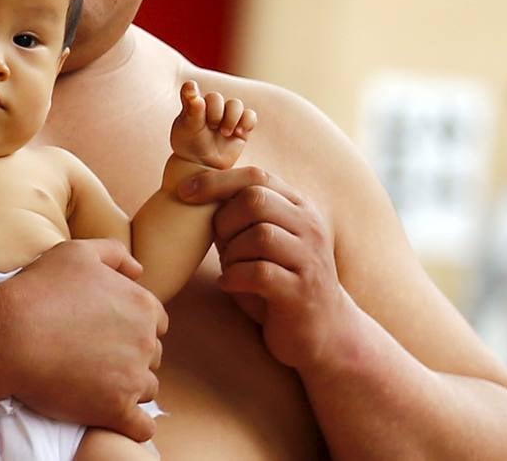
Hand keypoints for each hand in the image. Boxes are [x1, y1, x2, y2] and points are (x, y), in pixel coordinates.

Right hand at [0, 239, 167, 442]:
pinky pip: (141, 428)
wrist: (8, 334)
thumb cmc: (38, 290)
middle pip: (151, 355)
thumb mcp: (76, 252)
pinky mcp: (116, 410)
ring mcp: (133, 378)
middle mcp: (145, 341)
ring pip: (146, 389)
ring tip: (93, 383)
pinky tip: (112, 415)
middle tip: (93, 356)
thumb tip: (139, 271)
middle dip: (129, 357)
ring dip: (127, 388)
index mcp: (142, 305)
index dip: (130, 326)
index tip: (103, 332)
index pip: (155, 322)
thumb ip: (114, 254)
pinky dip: (131, 424)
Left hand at [168, 81, 255, 169]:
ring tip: (225, 133)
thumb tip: (191, 84)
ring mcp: (227, 117)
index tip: (197, 105)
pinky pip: (250, 116)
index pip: (197, 91)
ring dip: (231, 117)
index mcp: (195, 104)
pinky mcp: (241, 128)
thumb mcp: (186, 126)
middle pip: (218, 98)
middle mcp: (212, 108)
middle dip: (215, 113)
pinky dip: (247, 122)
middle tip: (210, 127)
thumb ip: (191, 108)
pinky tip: (238, 133)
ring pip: (236, 105)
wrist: (202, 165)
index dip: (199, 99)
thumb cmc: (189, 144)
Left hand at [177, 167, 358, 371]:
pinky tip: (229, 284)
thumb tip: (193, 191)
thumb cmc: (278, 279)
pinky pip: (260, 272)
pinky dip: (234, 277)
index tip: (183, 193)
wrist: (322, 331)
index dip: (216, 181)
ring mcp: (309, 258)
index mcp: (298, 206)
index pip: (256, 176)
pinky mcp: (302, 291)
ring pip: (260, 235)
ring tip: (229, 267)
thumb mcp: (261, 240)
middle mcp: (309, 226)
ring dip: (231, 252)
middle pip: (255, 200)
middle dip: (224, 221)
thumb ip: (239, 215)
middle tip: (220, 246)